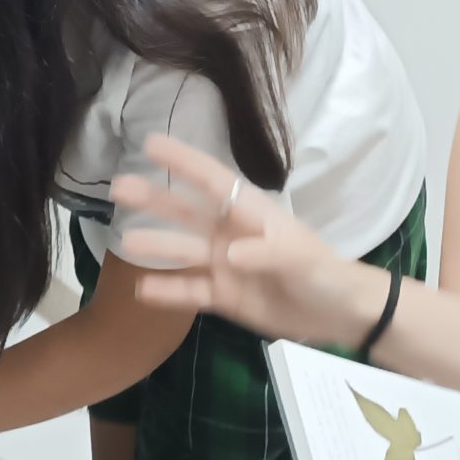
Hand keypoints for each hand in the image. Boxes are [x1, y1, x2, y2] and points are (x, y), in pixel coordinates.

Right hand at [114, 133, 374, 345]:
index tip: (150, 144)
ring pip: (183, 251)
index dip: (183, 162)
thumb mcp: (303, 257)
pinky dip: (167, 291)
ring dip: (156, 245)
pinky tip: (143, 290)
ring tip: (126, 242)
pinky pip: (190, 290)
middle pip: (186, 212)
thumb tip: (231, 253)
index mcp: (251, 213)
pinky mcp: (224, 297)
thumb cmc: (325, 273)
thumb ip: (269, 251)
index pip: (212, 181)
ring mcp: (224, 266)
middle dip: (154, 199)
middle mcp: (230, 234)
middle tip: (119, 187)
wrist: (340, 315)